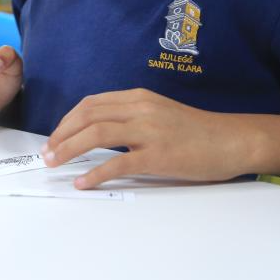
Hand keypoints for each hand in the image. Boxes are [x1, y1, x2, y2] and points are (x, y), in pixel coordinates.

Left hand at [42, 88, 251, 188]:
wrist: (232, 140)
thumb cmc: (196, 131)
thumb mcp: (158, 112)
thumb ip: (130, 116)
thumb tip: (96, 130)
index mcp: (138, 97)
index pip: (90, 104)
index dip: (67, 120)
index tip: (54, 136)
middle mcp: (140, 109)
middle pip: (87, 116)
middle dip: (61, 134)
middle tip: (46, 152)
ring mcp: (149, 132)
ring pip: (96, 135)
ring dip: (69, 149)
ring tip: (54, 163)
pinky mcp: (158, 156)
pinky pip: (118, 163)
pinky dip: (94, 173)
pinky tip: (82, 182)